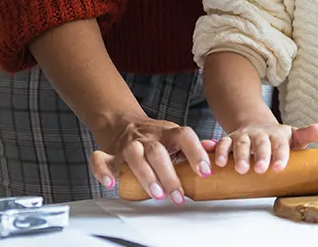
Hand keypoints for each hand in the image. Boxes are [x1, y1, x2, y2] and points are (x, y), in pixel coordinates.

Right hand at [88, 113, 210, 203]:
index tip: (205, 171)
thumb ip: (194, 145)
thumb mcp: (175, 136)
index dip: (195, 152)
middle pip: (157, 151)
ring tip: (156, 194)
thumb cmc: (154, 136)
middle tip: (178, 196)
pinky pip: (101, 159)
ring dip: (145, 175)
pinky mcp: (109, 153)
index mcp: (167, 132)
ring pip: (134, 156)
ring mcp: (127, 144)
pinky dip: (103, 171)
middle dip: (168, 174)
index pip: (184, 136)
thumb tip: (216, 149)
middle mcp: (147, 137)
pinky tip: (111, 183)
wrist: (121, 121)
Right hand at [209, 122, 317, 174]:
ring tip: (241, 170)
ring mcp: (244, 136)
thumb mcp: (294, 137)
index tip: (278, 168)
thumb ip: (306, 134)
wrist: (256, 125)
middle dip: (260, 156)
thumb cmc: (278, 138)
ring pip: (240, 144)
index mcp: (277, 135)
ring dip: (240, 156)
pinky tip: (220, 164)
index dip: (280, 156)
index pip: (280, 146)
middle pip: (260, 144)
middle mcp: (259, 134)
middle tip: (259, 170)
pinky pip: (223, 144)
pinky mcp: (230, 139)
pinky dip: (219, 152)